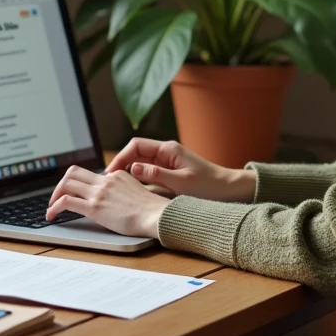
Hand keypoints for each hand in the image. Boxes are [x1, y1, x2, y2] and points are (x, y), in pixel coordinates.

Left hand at [45, 166, 169, 238]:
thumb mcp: (137, 192)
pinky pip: (66, 201)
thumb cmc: (152, 210)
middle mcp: (105, 180)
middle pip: (73, 172)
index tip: (74, 193)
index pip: (91, 174)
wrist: (156, 215)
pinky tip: (51, 215)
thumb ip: (124, 191)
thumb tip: (117, 199)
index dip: (79, 183)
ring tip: (51, 208)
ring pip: (66, 183)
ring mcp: (99, 192)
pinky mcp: (94, 207)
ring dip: (54, 195)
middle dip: (61, 184)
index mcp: (116, 175)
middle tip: (58, 197)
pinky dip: (54, 207)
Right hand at [105, 138, 256, 202]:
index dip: (120, 157)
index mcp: (168, 149)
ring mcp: (167, 163)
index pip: (136, 145)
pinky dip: (137, 179)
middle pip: (135, 153)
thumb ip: (156, 175)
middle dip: (120, 164)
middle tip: (107, 181)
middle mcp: (166, 153)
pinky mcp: (169, 173)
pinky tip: (131, 190)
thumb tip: (133, 167)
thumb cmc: (208, 186)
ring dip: (127, 172)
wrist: (228, 190)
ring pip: (140, 163)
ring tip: (114, 186)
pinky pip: (148, 172)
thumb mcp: (181, 182)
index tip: (111, 172)